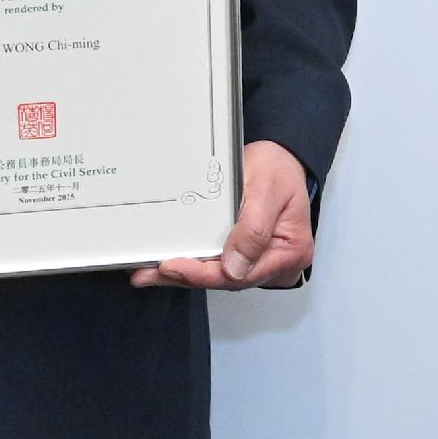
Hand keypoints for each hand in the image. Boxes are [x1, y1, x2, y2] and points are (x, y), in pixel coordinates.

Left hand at [134, 140, 314, 290]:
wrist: (283, 158)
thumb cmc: (279, 169)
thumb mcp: (266, 190)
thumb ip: (253, 230)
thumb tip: (235, 267)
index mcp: (290, 252)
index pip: (240, 276)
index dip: (202, 275)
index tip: (172, 267)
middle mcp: (278, 264)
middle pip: (226, 280)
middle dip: (185, 277)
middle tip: (147, 273)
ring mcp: (263, 262)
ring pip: (220, 276)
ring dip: (186, 274)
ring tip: (149, 271)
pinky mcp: (249, 257)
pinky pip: (221, 266)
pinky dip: (196, 265)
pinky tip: (172, 263)